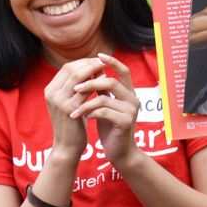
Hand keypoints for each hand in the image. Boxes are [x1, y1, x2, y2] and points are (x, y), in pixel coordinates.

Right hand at [44, 58, 105, 160]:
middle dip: (89, 63)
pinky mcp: (69, 110)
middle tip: (104, 61)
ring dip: (93, 70)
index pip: (67, 67)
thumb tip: (94, 67)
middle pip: (71, 69)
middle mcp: (51, 93)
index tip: (98, 59)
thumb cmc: (73, 123)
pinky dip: (96, 84)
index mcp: (50, 89)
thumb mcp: (72, 102)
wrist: (67, 146)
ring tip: (107, 68)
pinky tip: (105, 82)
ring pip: (77, 77)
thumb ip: (77, 86)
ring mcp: (58, 101)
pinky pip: (85, 91)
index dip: (83, 61)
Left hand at [70, 53, 140, 167]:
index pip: (124, 70)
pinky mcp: (125, 122)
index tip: (97, 55)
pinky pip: (104, 113)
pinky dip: (90, 114)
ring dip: (85, 103)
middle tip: (74, 89)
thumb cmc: (111, 126)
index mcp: (129, 92)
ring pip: (105, 98)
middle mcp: (133, 99)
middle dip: (90, 83)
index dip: (112, 61)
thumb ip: (103, 88)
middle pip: (112, 82)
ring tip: (73, 109)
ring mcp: (131, 111)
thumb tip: (94, 67)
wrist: (120, 151)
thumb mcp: (106, 104)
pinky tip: (83, 118)